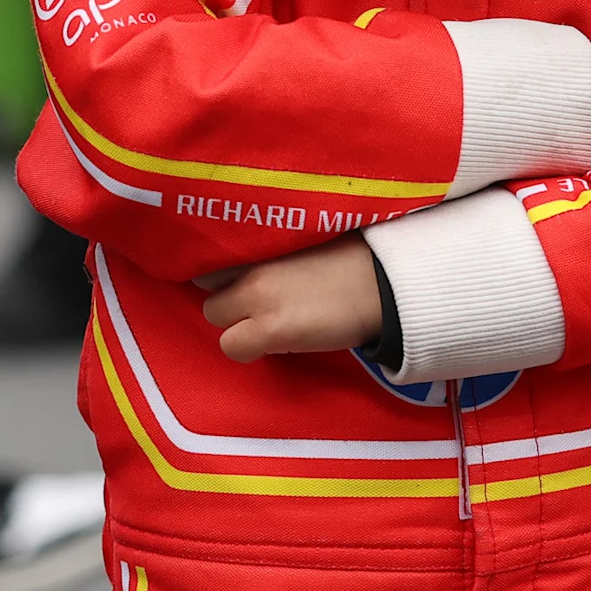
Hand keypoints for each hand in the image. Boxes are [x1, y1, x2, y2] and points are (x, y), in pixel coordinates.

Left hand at [196, 238, 383, 362]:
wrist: (384, 284)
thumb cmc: (354, 260)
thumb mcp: (302, 244)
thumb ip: (270, 254)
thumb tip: (250, 268)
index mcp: (262, 243)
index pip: (210, 259)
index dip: (221, 275)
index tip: (234, 283)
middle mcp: (252, 268)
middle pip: (206, 289)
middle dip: (228, 301)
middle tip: (256, 307)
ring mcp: (258, 300)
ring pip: (214, 319)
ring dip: (236, 325)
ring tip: (268, 325)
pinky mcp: (271, 331)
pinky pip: (234, 347)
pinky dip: (249, 348)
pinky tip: (276, 341)